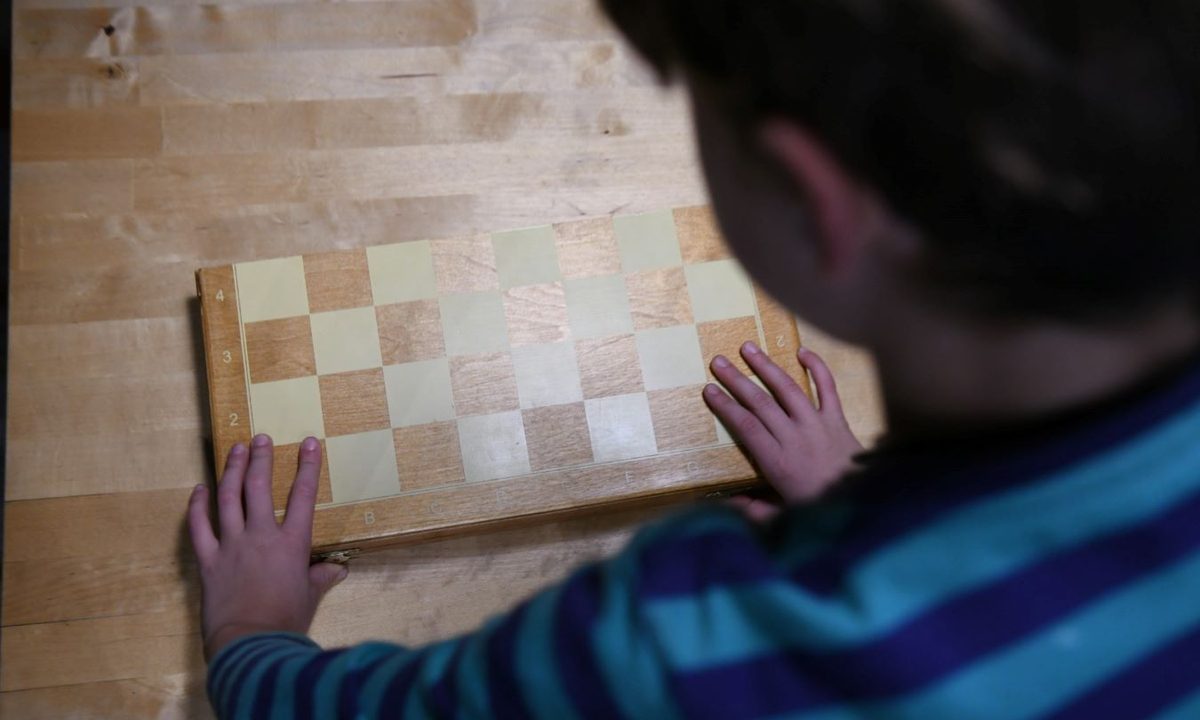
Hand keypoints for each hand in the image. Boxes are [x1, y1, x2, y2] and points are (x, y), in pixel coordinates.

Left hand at [187, 434, 346, 660]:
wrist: (250, 644)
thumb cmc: (286, 622)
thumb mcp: (310, 597)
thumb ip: (321, 578)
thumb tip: (336, 569)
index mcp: (291, 543)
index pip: (303, 496)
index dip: (307, 467)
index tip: (309, 443)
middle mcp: (261, 536)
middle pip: (259, 488)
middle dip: (261, 459)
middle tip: (261, 438)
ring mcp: (232, 546)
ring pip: (228, 499)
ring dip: (232, 471)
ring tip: (235, 450)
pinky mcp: (209, 561)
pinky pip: (199, 528)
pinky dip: (197, 507)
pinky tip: (199, 490)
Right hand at [703, 343, 861, 520]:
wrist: (863, 503)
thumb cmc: (820, 509)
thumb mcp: (784, 517)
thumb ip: (755, 511)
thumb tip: (728, 504)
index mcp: (778, 462)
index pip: (746, 427)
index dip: (726, 407)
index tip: (708, 390)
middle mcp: (795, 439)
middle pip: (761, 403)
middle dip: (737, 380)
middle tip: (718, 361)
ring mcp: (818, 426)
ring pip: (788, 390)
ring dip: (767, 367)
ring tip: (748, 347)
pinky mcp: (837, 420)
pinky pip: (827, 389)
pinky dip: (817, 368)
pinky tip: (802, 351)